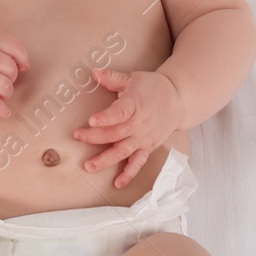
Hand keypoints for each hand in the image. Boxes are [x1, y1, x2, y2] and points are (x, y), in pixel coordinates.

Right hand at [0, 31, 29, 117]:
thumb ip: (4, 47)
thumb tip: (25, 66)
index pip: (16, 49)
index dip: (22, 60)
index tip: (22, 67)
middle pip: (12, 71)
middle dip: (9, 78)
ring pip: (7, 88)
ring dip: (5, 93)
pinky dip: (1, 109)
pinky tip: (5, 112)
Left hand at [72, 67, 184, 188]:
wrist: (178, 99)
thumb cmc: (153, 87)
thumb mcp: (133, 78)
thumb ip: (112, 78)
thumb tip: (93, 72)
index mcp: (135, 105)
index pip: (119, 113)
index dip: (105, 117)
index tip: (92, 120)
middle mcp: (138, 124)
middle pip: (115, 134)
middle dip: (95, 137)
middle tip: (78, 136)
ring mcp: (143, 138)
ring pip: (123, 151)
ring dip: (106, 159)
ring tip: (89, 166)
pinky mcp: (147, 147)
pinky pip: (138, 163)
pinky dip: (129, 174)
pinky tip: (117, 183)